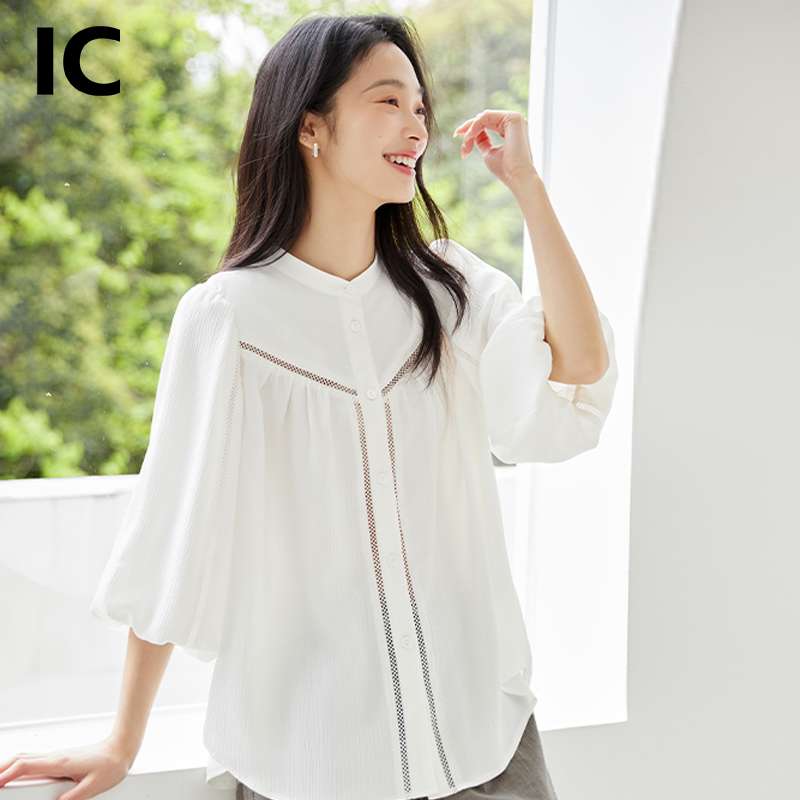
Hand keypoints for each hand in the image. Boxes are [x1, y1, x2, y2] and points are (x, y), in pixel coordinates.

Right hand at [0, 737, 133, 798]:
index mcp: (61, 762)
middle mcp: (56, 756)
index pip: (26, 765)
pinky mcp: (60, 758)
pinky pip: (35, 759)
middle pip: (21, 758)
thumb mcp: (94, 786)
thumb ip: (74, 798)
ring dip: (10, 766)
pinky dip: (20, 765)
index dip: (7, 774)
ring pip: (26, 757)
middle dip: (2, 769)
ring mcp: (57, 755)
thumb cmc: (111, 764)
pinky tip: (18, 774)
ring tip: (0, 779)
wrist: (121, 748)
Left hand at [452, 109, 538, 188]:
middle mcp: (513, 122)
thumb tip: (472, 134)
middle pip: (483, 118)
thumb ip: (482, 141)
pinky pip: (487, 116)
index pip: (486, 123)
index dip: (471, 130)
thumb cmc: (505, 169)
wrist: (517, 176)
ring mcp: (515, 118)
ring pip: (484, 117)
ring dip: (470, 129)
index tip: (458, 138)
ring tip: (465, 143)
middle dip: (468, 129)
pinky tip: (469, 136)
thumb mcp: (489, 152)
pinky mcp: (513, 118)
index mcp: (510, 130)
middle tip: (456, 136)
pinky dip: (475, 125)